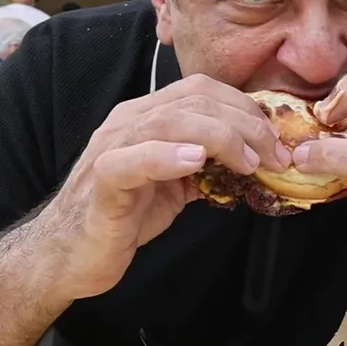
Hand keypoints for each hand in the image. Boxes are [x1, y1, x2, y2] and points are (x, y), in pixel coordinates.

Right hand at [44, 74, 291, 297]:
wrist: (71, 255)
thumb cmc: (122, 217)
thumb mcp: (175, 186)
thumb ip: (206, 166)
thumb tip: (254, 161)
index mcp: (145, 116)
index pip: (202, 90)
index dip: (244, 107)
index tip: (276, 138)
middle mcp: (127, 122)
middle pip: (193, 100)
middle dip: (244, 123)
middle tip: (275, 154)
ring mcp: (111, 148)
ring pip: (168, 120)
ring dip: (218, 137)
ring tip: (247, 161)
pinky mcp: (101, 181)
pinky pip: (131, 160)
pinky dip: (166, 155)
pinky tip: (195, 162)